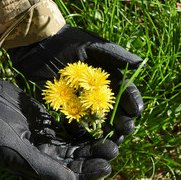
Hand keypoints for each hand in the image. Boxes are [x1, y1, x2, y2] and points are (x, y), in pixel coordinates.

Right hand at [0, 76, 118, 179]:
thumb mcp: (14, 153)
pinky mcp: (47, 121)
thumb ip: (43, 167)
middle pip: (76, 160)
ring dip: (92, 143)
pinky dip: (83, 127)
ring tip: (111, 138)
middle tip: (114, 149)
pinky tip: (96, 123)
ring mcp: (46, 137)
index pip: (67, 176)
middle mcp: (44, 155)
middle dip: (95, 157)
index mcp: (35, 167)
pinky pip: (69, 127)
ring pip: (76, 145)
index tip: (106, 166)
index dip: (87, 174)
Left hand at [8, 25, 143, 143]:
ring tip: (112, 138)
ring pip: (96, 118)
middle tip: (125, 130)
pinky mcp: (65, 106)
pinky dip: (81, 128)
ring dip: (105, 129)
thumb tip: (141, 64)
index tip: (136, 111)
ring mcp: (81, 100)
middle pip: (113, 109)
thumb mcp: (93, 46)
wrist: (39, 45)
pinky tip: (88, 136)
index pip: (124, 92)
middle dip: (121, 120)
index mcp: (108, 77)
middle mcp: (97, 91)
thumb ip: (115, 55)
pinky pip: (75, 119)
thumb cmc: (69, 41)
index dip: (132, 101)